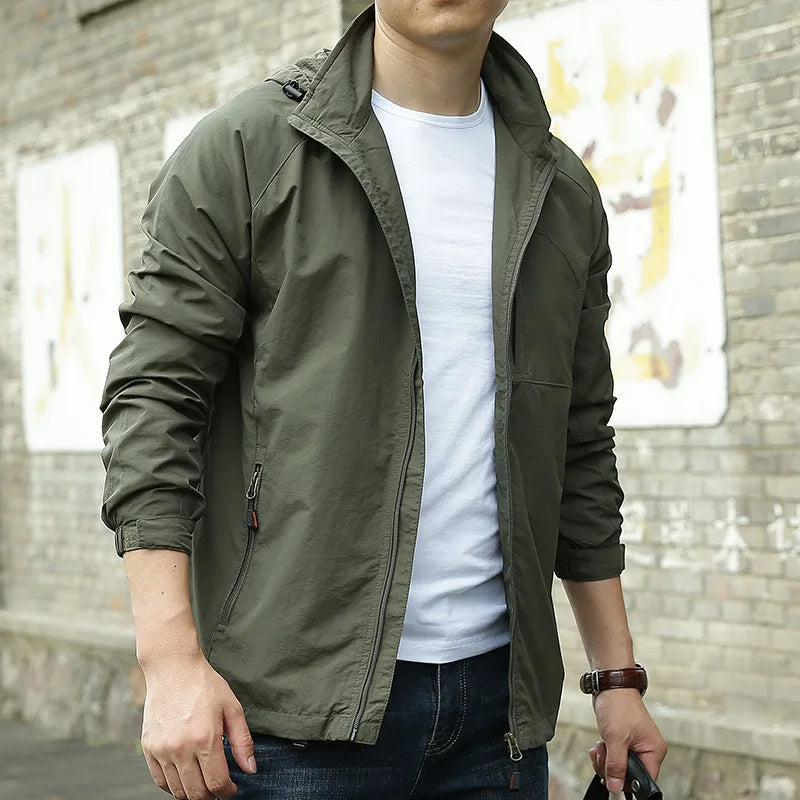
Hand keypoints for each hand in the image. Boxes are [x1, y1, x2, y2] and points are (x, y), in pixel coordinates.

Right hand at [140, 650, 255, 798]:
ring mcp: (162, 750)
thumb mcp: (232, 708)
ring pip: (177, 791)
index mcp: (205, 738)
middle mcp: (181, 748)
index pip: (217, 783)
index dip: (227, 792)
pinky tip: (185, 777)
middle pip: (197, 793)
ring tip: (203, 781)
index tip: (232, 789)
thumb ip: (242, 742)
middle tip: (218, 787)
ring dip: (193, 793)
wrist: (173, 668)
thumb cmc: (204, 685)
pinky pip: (160, 781)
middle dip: (211, 796)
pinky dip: (173, 786)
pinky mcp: (149, 748)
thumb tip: (250, 769)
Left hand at [588, 688, 666, 794]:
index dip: (627, 782)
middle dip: (612, 769)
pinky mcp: (623, 740)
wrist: (609, 685)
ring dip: (605, 760)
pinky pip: (614, 756)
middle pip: (630, 776)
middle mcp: (647, 749)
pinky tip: (599, 746)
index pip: (645, 780)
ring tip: (601, 747)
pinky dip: (604, 754)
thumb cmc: (619, 704)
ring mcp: (634, 745)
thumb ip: (616, 765)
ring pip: (619, 767)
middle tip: (604, 756)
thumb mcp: (616, 738)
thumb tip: (616, 787)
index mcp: (653, 750)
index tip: (612, 778)